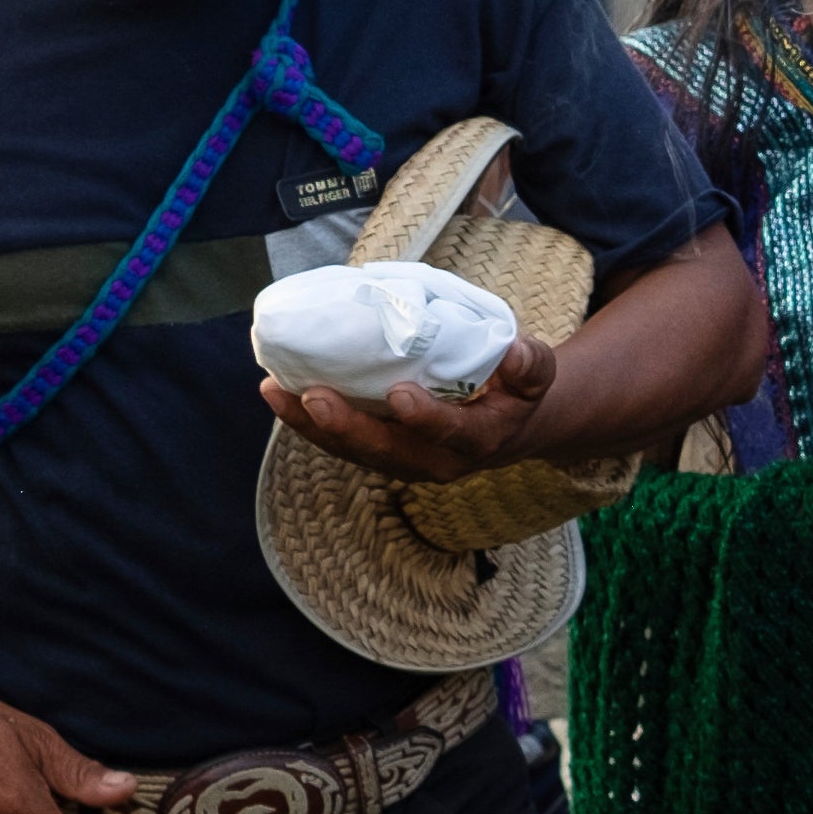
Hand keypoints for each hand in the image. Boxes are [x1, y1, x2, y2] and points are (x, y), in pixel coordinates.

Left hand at [257, 337, 555, 483]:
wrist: (508, 429)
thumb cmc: (516, 392)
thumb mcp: (536, 377)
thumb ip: (530, 364)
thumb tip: (516, 351)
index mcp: (477, 441)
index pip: (451, 434)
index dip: (426, 419)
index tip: (400, 394)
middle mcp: (436, 462)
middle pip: (387, 452)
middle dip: (347, 427)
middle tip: (314, 395)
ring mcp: (403, 462)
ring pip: (354, 452)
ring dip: (312, 427)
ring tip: (276, 392)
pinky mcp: (380, 453)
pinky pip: (340, 444)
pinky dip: (307, 423)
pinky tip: (278, 394)